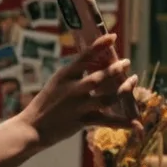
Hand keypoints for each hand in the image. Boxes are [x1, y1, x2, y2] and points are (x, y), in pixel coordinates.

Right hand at [18, 34, 138, 145]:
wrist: (31, 128)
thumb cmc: (45, 104)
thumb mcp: (56, 83)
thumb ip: (75, 75)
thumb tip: (98, 66)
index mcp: (64, 76)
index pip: (84, 57)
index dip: (100, 46)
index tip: (114, 37)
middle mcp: (71, 89)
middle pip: (99, 77)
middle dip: (116, 69)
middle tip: (126, 62)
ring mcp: (77, 106)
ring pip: (107, 98)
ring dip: (123, 90)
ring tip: (133, 81)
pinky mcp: (81, 122)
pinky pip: (106, 121)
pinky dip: (122, 122)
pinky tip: (135, 122)